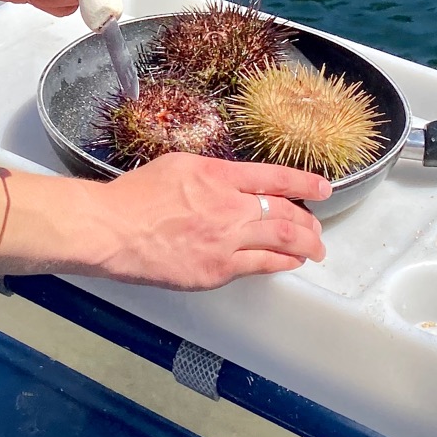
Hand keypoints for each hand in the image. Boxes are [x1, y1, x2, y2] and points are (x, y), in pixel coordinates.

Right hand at [83, 155, 328, 287]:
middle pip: (286, 212)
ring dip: (306, 245)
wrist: (113, 230)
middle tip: (317, 227)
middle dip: (309, 221)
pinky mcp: (218, 270)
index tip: (323, 188)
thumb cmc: (135, 196)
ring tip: (316, 249)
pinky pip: (262, 265)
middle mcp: (230, 205)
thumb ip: (211, 174)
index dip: (305, 183)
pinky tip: (290, 264)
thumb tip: (232, 182)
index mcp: (218, 174)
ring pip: (283, 240)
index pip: (275, 177)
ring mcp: (226, 240)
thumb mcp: (178, 166)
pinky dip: (282, 264)